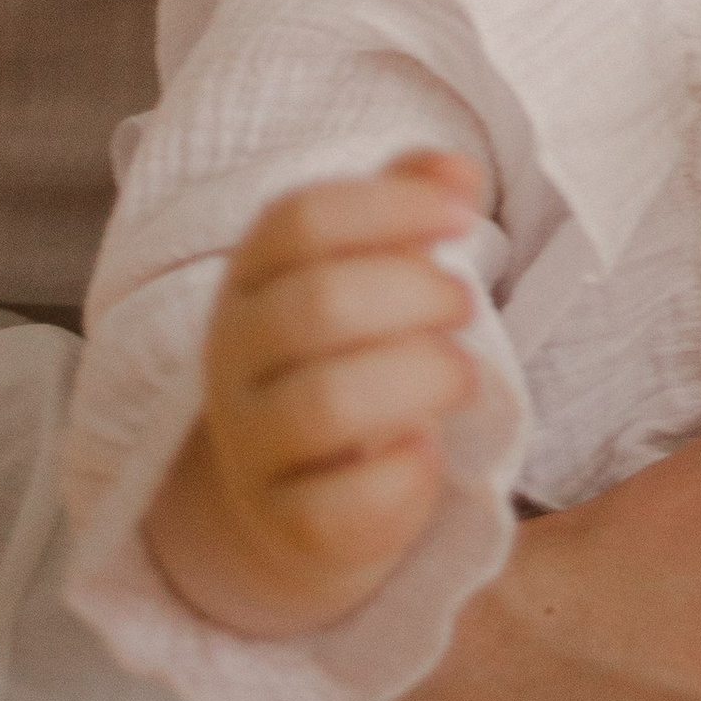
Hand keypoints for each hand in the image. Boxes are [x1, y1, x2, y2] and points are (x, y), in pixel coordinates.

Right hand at [147, 152, 483, 638]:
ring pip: (328, 403)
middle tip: (466, 306)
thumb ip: (409, 204)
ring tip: (461, 375)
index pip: (299, 220)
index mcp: (252, 278)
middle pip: (320, 305)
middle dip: (420, 294)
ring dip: (423, 377)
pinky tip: (425, 452)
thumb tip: (457, 174)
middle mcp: (234, 358)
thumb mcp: (367, 267)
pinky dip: (407, 473)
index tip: (464, 217)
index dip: (393, 207)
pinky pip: (343, 504)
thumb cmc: (353, 352)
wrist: (296, 493)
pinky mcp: (286, 526)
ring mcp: (252, 446)